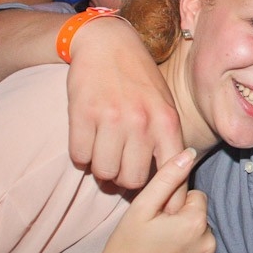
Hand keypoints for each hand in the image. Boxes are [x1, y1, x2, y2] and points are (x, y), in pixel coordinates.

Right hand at [66, 16, 183, 188]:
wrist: (108, 43)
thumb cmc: (140, 80)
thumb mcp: (165, 106)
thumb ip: (168, 141)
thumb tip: (170, 185)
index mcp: (167, 121)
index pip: (173, 174)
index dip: (168, 199)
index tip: (163, 209)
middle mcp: (141, 121)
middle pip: (132, 181)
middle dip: (124, 180)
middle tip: (120, 167)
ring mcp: (111, 117)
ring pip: (104, 172)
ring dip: (101, 169)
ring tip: (103, 153)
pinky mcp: (82, 113)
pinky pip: (79, 157)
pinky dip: (82, 156)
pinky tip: (88, 141)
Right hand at [94, 148, 214, 252]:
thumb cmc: (126, 246)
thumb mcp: (142, 206)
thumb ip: (168, 177)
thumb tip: (189, 153)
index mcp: (196, 223)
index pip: (197, 199)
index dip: (176, 205)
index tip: (159, 218)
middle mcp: (208, 246)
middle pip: (200, 221)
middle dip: (183, 224)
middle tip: (156, 235)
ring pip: (200, 243)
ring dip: (186, 244)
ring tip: (159, 252)